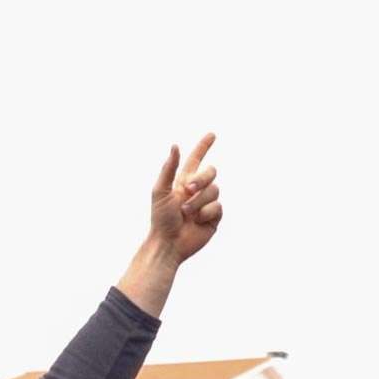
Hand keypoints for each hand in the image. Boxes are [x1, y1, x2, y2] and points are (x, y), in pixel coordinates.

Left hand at [148, 133, 220, 261]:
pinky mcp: (214, 217)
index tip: (212, 135)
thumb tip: (175, 145)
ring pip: (214, 191)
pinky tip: (197, 222)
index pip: (196, 159)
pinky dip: (206, 213)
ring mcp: (207, 203)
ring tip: (186, 213)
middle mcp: (197, 190)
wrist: (168, 243)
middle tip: (187, 190)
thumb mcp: (160, 191)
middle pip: (211, 172)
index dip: (204, 147)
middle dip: (201, 179)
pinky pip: (218, 207)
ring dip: (198, 201)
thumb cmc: (161, 219)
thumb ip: (168, 169)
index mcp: (184, 181)